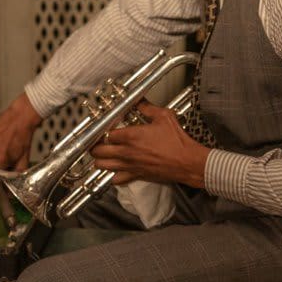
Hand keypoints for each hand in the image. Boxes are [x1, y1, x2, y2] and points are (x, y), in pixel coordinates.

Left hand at [88, 101, 209, 186]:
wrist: (187, 161)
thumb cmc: (177, 141)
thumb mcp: (164, 117)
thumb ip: (148, 108)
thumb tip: (140, 102)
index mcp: (131, 136)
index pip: (106, 133)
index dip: (103, 130)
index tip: (105, 128)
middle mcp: (127, 152)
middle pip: (98, 151)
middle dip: (95, 146)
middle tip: (97, 142)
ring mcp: (130, 165)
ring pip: (103, 166)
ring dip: (100, 160)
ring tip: (102, 155)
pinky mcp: (136, 176)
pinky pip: (116, 180)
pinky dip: (113, 176)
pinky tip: (116, 170)